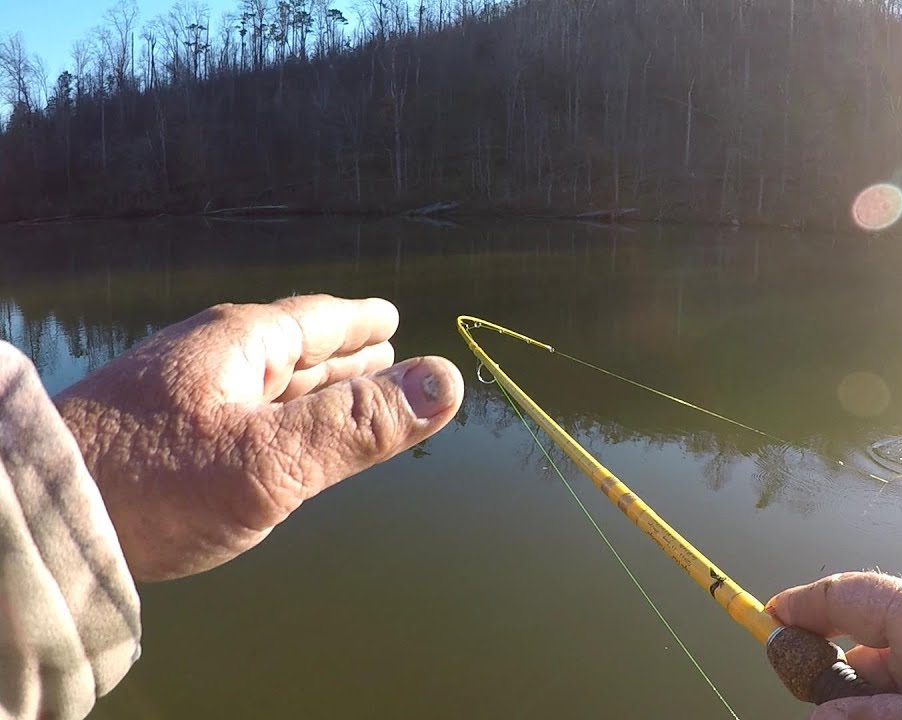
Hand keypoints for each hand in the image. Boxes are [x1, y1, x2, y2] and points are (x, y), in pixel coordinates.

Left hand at [56, 295, 462, 581]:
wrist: (36, 519)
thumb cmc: (153, 486)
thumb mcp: (270, 461)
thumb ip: (358, 426)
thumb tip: (447, 381)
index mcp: (236, 346)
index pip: (316, 321)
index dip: (360, 323)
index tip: (392, 319)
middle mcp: (205, 360)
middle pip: (290, 349)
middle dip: (337, 353)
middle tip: (380, 350)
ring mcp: (173, 396)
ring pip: (259, 383)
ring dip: (305, 385)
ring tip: (340, 383)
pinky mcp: (151, 436)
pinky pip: (234, 411)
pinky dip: (270, 414)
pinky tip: (266, 430)